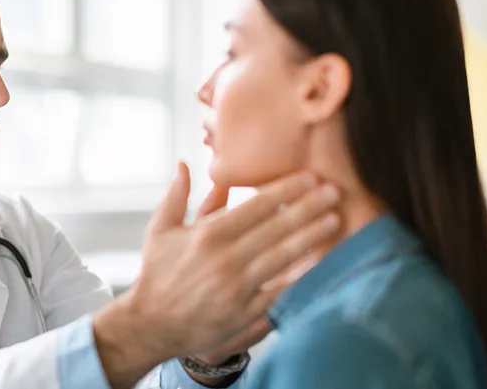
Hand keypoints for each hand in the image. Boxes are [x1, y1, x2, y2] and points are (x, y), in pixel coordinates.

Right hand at [92, 163, 340, 387]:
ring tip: (335, 220)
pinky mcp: (245, 312)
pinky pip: (281, 290)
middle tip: (333, 191)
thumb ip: (178, 195)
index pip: (255, 206)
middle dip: (308, 207)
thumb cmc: (157, 272)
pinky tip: (321, 261)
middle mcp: (224, 258)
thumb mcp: (160, 229)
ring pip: (284, 256)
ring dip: (312, 236)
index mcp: (206, 234)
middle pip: (276, 227)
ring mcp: (237, 287)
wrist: (151, 323)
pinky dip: (302, 275)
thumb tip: (186, 164)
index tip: (309, 177)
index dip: (286, 189)